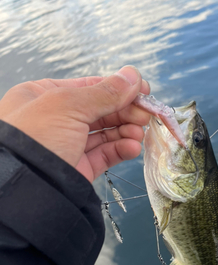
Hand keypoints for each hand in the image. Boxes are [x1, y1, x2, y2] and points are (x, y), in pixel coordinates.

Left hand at [0, 66, 149, 181]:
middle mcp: (56, 119)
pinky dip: (121, 150)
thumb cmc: (36, 136)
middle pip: (100, 110)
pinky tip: (133, 147)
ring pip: (105, 133)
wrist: (24, 188)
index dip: (118, 88)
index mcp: (44, 96)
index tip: (144, 90)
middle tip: (146, 114)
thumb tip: (133, 76)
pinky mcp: (78, 168)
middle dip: (126, 111)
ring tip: (139, 133)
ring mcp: (67, 145)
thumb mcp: (69, 105)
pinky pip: (104, 155)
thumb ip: (105, 92)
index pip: (89, 87)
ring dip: (126, 131)